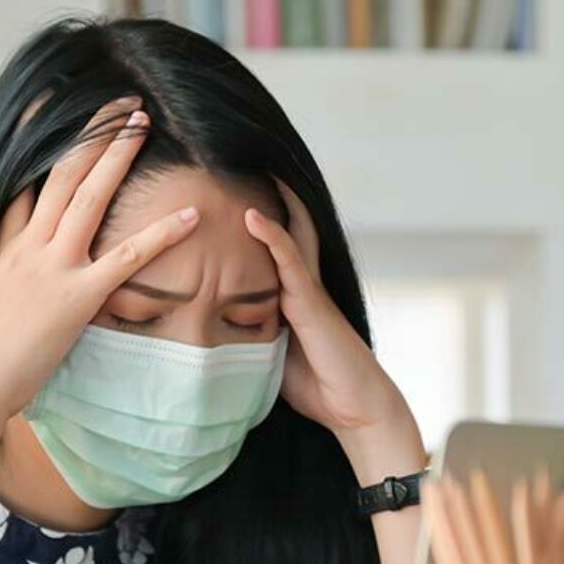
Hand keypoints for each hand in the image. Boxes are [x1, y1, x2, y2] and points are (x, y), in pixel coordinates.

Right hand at [0, 95, 201, 420]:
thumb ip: (7, 291)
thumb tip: (15, 297)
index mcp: (6, 250)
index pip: (25, 185)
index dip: (39, 143)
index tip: (54, 110)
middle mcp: (29, 247)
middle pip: (62, 174)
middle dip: (93, 134)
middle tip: (123, 105)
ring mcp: (53, 267)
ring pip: (90, 196)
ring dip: (119, 155)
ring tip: (144, 124)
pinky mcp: (77, 297)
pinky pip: (127, 258)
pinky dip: (162, 233)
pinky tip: (190, 215)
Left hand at [244, 178, 422, 474]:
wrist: (356, 411)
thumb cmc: (317, 387)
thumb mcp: (271, 356)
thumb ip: (248, 335)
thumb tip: (207, 335)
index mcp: (290, 294)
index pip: (271, 243)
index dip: (254, 213)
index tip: (228, 184)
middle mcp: (301, 283)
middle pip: (285, 223)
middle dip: (267, 190)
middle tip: (238, 152)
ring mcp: (308, 290)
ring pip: (288, 231)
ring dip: (270, 197)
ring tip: (247, 161)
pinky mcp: (312, 304)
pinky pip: (290, 262)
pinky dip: (271, 237)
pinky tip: (251, 216)